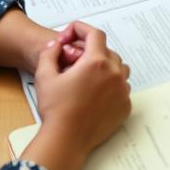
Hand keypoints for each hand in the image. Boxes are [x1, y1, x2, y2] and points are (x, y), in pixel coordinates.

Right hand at [32, 24, 130, 158]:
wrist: (65, 140)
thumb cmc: (56, 110)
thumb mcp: (44, 75)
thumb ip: (50, 53)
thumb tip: (56, 45)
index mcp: (96, 62)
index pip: (95, 34)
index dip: (82, 29)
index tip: (73, 33)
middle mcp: (113, 74)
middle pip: (107, 51)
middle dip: (92, 51)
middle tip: (76, 60)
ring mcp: (122, 91)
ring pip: (119, 69)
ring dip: (106, 67)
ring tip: (89, 76)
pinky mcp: (125, 107)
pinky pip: (122, 89)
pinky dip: (112, 87)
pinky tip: (96, 94)